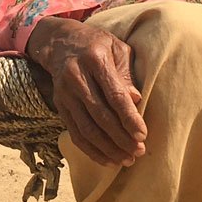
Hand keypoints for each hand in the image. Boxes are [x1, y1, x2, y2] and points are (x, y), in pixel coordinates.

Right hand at [26, 15, 146, 166]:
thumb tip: (136, 100)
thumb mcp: (117, 48)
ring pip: (86, 128)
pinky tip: (107, 159)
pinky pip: (75, 133)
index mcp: (95, 60)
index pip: (114, 94)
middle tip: (139, 152)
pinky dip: (91, 150)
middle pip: (100, 115)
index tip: (142, 135)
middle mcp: (76, 77)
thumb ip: (127, 74)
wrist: (61, 42)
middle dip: (121, 138)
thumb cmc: (97, 45)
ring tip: (126, 159)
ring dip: (107, 148)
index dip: (129, 117)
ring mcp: (65, 93)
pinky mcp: (59, 105)